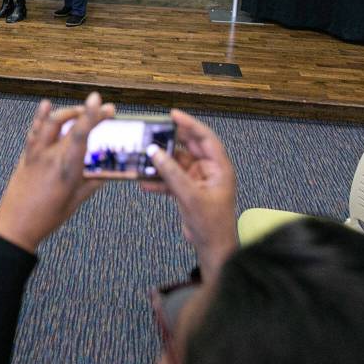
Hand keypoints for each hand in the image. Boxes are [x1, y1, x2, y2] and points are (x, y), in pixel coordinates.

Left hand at [0, 93, 114, 252]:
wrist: (16, 225)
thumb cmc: (47, 217)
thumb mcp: (76, 201)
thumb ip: (93, 182)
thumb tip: (108, 169)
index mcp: (66, 168)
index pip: (81, 134)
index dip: (91, 115)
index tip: (99, 101)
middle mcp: (50, 156)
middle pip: (70, 124)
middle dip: (88, 112)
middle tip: (104, 110)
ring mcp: (35, 153)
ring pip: (51, 122)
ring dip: (68, 112)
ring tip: (81, 110)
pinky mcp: (26, 155)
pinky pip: (34, 131)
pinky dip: (41, 116)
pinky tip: (46, 105)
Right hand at [142, 109, 237, 280]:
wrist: (212, 248)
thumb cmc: (212, 224)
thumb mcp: (190, 196)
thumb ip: (172, 173)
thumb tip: (154, 153)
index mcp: (219, 168)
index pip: (205, 138)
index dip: (190, 125)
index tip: (173, 115)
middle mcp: (209, 171)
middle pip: (188, 148)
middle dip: (169, 142)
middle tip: (152, 132)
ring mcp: (197, 181)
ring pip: (176, 164)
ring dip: (160, 163)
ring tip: (143, 158)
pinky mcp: (187, 191)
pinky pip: (170, 180)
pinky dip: (158, 180)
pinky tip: (144, 181)